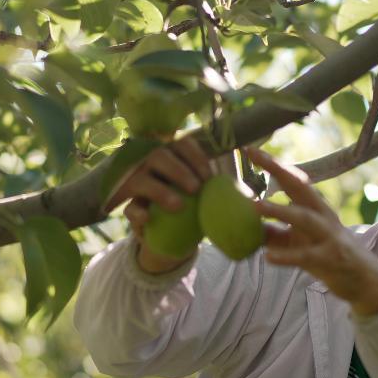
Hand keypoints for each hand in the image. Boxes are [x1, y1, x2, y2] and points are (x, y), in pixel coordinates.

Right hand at [105, 138, 214, 272]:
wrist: (169, 234)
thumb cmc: (192, 205)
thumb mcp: (203, 195)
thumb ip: (218, 191)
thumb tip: (248, 195)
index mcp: (172, 155)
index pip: (181, 144)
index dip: (195, 157)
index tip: (209, 177)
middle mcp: (150, 163)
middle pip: (159, 155)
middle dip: (179, 170)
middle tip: (196, 188)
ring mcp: (136, 183)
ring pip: (141, 179)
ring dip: (161, 190)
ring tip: (179, 205)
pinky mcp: (128, 206)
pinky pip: (129, 207)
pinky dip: (138, 212)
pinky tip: (148, 219)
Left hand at [248, 148, 377, 315]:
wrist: (365, 280)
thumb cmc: (327, 255)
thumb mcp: (299, 240)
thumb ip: (273, 232)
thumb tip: (243, 226)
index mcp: (315, 207)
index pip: (293, 179)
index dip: (273, 164)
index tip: (250, 150)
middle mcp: (322, 215)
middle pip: (300, 187)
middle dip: (278, 170)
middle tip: (254, 157)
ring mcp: (327, 235)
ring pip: (304, 218)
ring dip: (280, 210)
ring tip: (256, 206)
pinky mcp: (329, 258)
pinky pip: (305, 256)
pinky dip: (286, 256)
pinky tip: (267, 257)